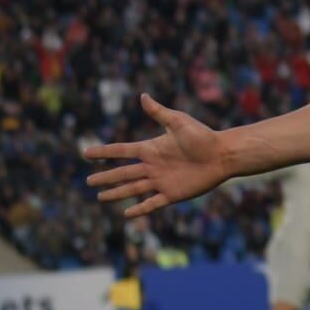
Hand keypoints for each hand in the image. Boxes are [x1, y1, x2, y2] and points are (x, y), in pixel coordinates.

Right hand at [84, 94, 232, 216]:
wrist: (223, 154)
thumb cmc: (203, 136)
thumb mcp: (179, 122)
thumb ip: (159, 112)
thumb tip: (143, 95)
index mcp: (152, 149)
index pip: (122, 151)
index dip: (104, 152)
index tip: (86, 153)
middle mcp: (153, 166)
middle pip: (123, 173)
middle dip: (106, 177)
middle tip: (88, 181)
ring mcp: (162, 181)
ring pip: (133, 188)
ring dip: (116, 193)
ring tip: (100, 197)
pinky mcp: (173, 194)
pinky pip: (152, 204)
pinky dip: (139, 208)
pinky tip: (127, 214)